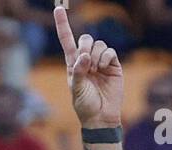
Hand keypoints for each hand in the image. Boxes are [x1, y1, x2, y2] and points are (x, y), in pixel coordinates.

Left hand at [53, 2, 122, 128]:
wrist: (101, 117)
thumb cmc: (85, 106)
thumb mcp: (77, 90)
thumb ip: (79, 72)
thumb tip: (84, 55)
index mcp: (73, 65)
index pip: (67, 40)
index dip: (63, 24)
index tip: (58, 8)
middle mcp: (86, 60)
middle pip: (85, 38)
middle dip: (85, 46)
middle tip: (86, 62)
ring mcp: (100, 61)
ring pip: (98, 44)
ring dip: (96, 55)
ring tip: (96, 70)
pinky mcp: (113, 65)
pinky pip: (109, 51)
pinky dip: (106, 57)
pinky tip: (103, 68)